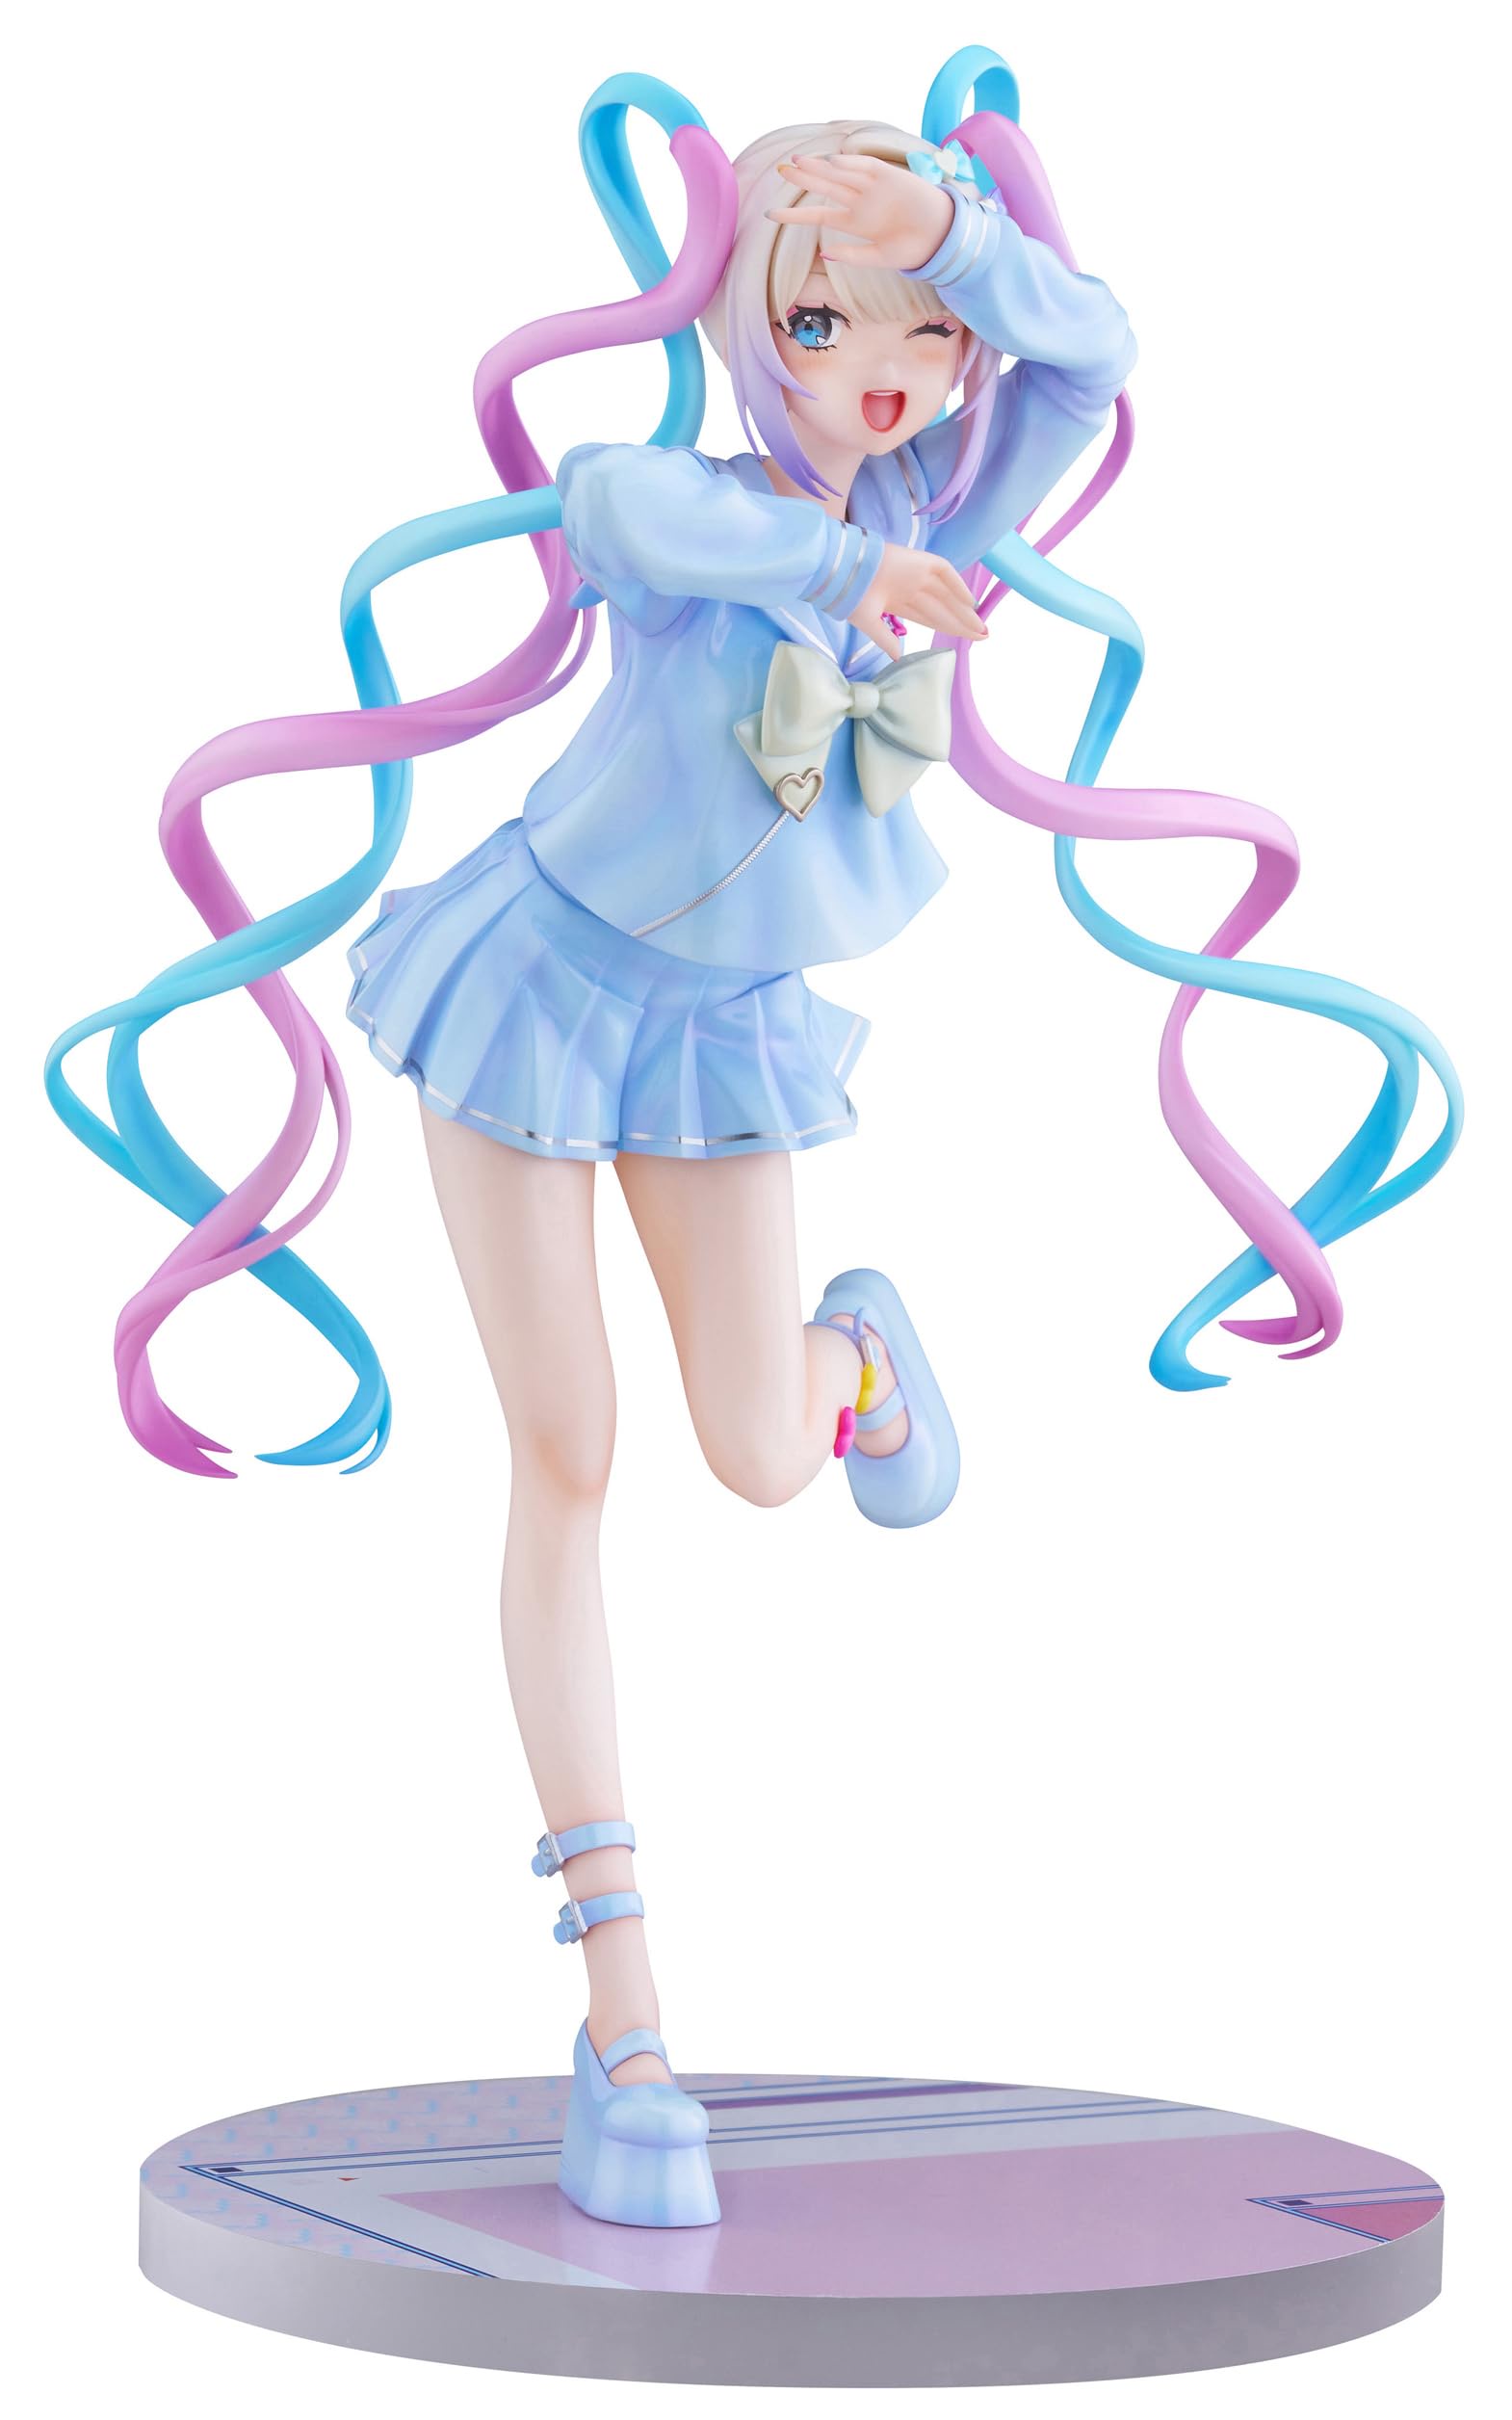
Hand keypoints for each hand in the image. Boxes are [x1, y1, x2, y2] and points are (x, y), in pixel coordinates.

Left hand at [766, 152, 953, 274]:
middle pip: (825, 187)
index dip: (794, 215)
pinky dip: (850, 165)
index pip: (817, 216)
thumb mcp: (879, 258)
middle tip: (781, 170)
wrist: (941, 236)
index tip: (770, 215)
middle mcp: (859, 202)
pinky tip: (832, 162)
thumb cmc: (912, 249)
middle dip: (804, 179)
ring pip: (840, 174)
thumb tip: (823, 253)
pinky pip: (866, 168)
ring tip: (798, 162)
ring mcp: (872, 187)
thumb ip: (852, 255)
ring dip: (820, 168)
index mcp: (854, 222)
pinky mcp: (889, 175)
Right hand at [849, 543, 987, 660]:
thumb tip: (897, 656)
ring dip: (965, 611)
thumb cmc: (849, 596)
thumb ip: (885, 639)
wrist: (843, 571)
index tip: (967, 641)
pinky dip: (958, 586)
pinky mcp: (920, 561)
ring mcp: (917, 575)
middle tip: (983, 636)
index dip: (950, 629)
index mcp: (899, 603)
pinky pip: (945, 573)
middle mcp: (912, 589)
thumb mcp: (867, 623)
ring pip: (948, 595)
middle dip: (963, 624)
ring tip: (981, 628)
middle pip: (944, 609)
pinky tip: (970, 602)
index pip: (931, 618)